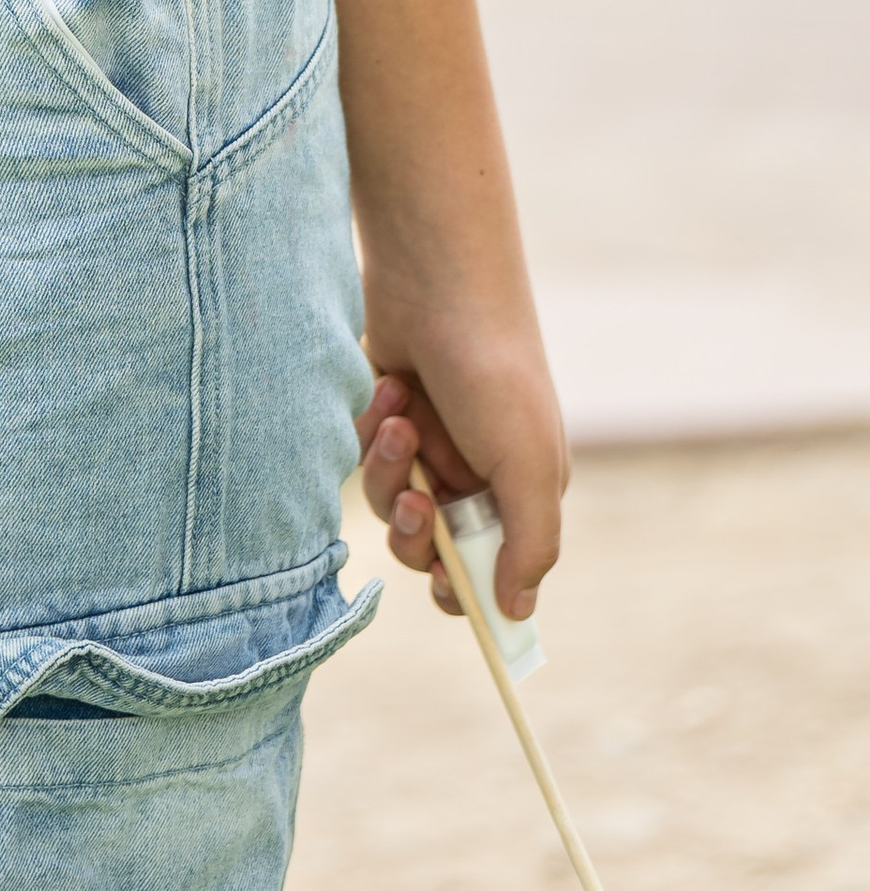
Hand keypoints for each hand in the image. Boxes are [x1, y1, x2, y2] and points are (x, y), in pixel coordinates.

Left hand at [354, 310, 568, 622]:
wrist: (435, 277)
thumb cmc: (494, 370)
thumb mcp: (528, 463)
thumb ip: (529, 544)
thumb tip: (517, 613)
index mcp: (520, 490)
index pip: (492, 571)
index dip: (465, 590)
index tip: (444, 589)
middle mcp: (473, 472)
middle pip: (427, 548)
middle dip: (414, 528)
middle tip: (415, 497)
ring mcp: (426, 443)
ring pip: (387, 501)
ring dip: (389, 468)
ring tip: (401, 418)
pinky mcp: (384, 416)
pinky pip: (361, 456)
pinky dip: (371, 430)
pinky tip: (388, 387)